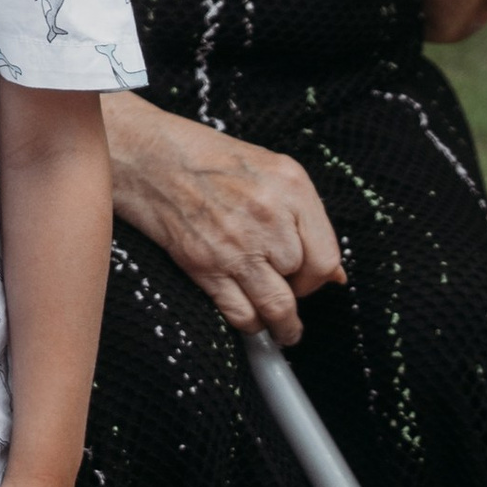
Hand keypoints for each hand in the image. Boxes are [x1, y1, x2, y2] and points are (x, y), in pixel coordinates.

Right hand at [105, 95, 343, 339]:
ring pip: (277, 307)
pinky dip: (250, 325)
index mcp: (291, 187)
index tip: (310, 279)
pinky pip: (241, 314)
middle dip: (297, 292)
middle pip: (302, 281)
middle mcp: (268, 216)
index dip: (320, 277)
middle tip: (287, 290)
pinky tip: (252, 320)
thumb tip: (335, 275)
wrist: (151, 156)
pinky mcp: (204, 266)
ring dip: (283, 325)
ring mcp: (235, 244)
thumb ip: (306, 219)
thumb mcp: (272, 171)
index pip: (326, 256)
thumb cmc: (209, 159)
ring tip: (284, 330)